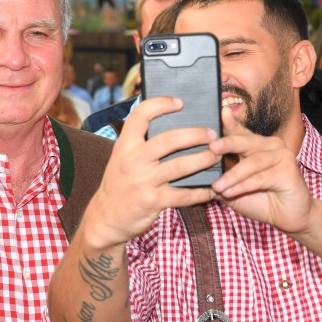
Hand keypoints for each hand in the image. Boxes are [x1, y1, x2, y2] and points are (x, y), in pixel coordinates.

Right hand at [84, 97, 218, 248]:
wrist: (105, 218)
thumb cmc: (118, 185)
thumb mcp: (121, 159)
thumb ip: (139, 145)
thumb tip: (171, 129)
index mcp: (124, 146)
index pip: (141, 115)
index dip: (161, 104)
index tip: (180, 102)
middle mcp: (132, 160)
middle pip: (170, 139)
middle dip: (196, 134)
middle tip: (212, 134)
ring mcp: (143, 181)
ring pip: (181, 165)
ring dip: (204, 159)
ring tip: (216, 156)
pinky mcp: (153, 201)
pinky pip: (183, 194)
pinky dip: (200, 192)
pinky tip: (209, 190)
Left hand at [209, 107, 314, 234]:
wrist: (286, 217)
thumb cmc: (258, 199)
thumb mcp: (232, 189)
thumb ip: (218, 181)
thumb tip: (196, 178)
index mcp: (255, 144)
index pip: (238, 131)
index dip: (228, 122)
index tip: (218, 112)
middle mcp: (269, 145)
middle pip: (246, 141)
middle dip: (227, 143)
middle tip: (211, 147)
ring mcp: (281, 156)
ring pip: (252, 162)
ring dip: (233, 175)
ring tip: (217, 186)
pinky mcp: (289, 171)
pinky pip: (261, 178)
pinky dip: (243, 186)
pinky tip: (229, 192)